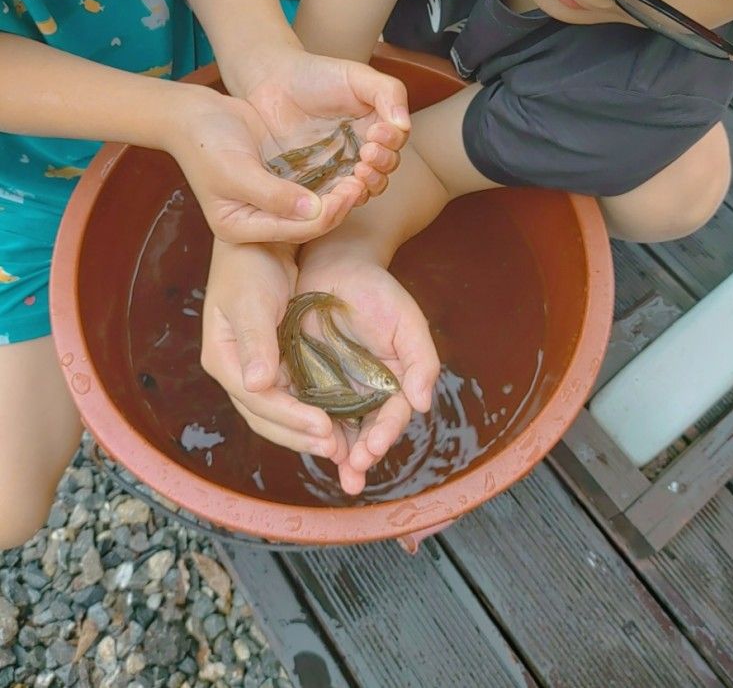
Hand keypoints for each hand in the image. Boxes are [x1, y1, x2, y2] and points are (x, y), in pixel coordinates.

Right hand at [167, 46, 409, 242]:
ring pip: (313, 209)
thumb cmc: (207, 143)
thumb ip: (272, 193)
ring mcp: (269, 205)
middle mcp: (256, 223)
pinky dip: (330, 183)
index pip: (293, 231)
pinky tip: (350, 169)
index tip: (350, 192)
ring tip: (362, 176)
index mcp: (240, 228)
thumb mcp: (235, 170)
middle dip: (337, 207)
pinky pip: (310, 190)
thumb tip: (313, 209)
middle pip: (307, 224)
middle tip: (362, 184)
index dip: (325, 215)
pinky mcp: (279, 185)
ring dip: (338, 196)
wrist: (194, 115)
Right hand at [200, 238, 349, 460]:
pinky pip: (291, 396)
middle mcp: (237, 370)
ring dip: (305, 430)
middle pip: (265, 416)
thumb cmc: (251, 264)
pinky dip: (310, 410)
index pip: (257, 401)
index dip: (291, 418)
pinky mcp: (273, 361)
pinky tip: (335, 421)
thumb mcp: (252, 300)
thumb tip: (257, 386)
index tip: (324, 429)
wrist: (259, 240)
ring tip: (339, 446)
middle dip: (299, 435)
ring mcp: (254, 368)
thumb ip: (255, 342)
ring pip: (278, 412)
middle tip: (336, 449)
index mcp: (223, 358)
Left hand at [236, 45, 410, 200]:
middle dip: (382, 164)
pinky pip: (337, 198)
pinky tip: (341, 186)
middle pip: (386, 169)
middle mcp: (363, 149)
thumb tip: (404, 124)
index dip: (392, 141)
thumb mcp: (357, 76)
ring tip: (358, 170)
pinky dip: (344, 197)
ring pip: (367, 188)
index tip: (377, 132)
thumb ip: (388, 92)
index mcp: (377, 125)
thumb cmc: (317, 75)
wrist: (274, 84)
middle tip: (367, 152)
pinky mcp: (319, 182)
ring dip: (369, 183)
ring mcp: (341, 168)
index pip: (397, 142)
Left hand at [296, 253, 439, 494]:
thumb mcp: (406, 320)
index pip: (393, 414)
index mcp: (393, 380)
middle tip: (355, 469)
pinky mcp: (306, 379)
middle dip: (363, 454)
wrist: (334, 263)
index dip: (385, 432)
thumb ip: (421, 361)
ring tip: (341, 473)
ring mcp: (335, 387)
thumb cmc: (376, 290)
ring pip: (338, 428)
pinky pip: (306, 409)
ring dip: (339, 454)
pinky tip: (307, 444)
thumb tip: (423, 404)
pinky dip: (307, 430)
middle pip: (366, 430)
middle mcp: (365, 390)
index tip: (373, 445)